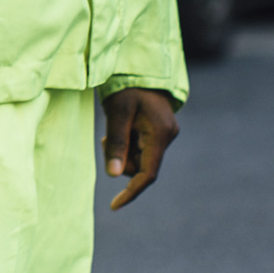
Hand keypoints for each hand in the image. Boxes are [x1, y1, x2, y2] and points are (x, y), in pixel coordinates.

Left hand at [103, 88, 179, 210]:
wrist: (139, 67)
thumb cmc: (127, 86)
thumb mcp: (117, 112)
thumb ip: (116, 144)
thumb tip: (114, 176)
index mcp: (160, 134)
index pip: (148, 173)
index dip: (131, 192)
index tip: (114, 206)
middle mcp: (167, 137)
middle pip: (139, 167)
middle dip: (120, 160)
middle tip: (106, 139)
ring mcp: (164, 135)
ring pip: (138, 159)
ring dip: (122, 151)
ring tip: (116, 126)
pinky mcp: (158, 132)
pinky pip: (139, 149)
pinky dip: (127, 145)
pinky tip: (123, 127)